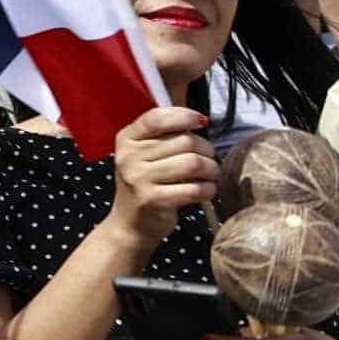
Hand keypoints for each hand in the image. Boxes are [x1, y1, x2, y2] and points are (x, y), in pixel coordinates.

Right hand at [103, 104, 219, 254]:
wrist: (129, 223)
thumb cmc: (145, 184)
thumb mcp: (144, 155)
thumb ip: (164, 137)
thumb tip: (200, 121)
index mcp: (126, 139)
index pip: (157, 118)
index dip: (184, 115)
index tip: (201, 122)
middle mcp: (129, 156)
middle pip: (184, 141)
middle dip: (207, 150)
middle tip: (209, 161)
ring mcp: (139, 178)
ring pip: (193, 163)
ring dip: (211, 170)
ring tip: (211, 176)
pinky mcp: (153, 200)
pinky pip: (194, 188)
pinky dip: (208, 189)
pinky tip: (205, 191)